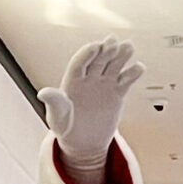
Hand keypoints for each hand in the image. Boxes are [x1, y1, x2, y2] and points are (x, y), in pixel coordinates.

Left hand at [40, 38, 143, 177]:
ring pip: (114, 66)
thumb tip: (43, 93)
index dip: (87, 54)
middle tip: (114, 42)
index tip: (95, 47)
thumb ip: (54, 103)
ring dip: (121, 56)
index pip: (79, 63)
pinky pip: (125, 80)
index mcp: (72, 81)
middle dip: (106, 50)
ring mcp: (104, 84)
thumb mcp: (57, 117)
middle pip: (98, 60)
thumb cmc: (65, 127)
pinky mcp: (116, 93)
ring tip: (129, 47)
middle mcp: (89, 78)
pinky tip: (139, 67)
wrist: (83, 142)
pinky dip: (133, 73)